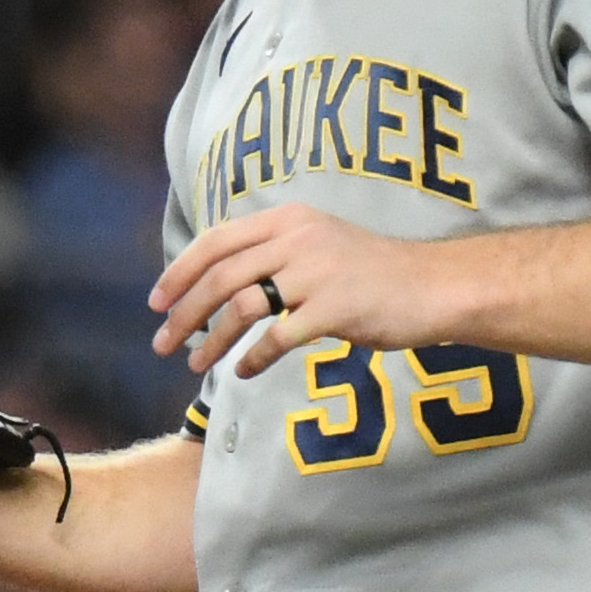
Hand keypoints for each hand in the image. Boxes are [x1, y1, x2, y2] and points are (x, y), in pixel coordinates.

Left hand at [148, 195, 469, 381]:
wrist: (433, 286)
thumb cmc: (372, 272)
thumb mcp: (319, 243)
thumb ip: (273, 253)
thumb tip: (220, 282)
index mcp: (288, 219)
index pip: (216, 241)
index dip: (179, 271)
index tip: (157, 301)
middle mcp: (298, 239)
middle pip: (220, 276)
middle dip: (184, 314)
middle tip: (162, 343)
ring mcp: (317, 273)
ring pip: (243, 307)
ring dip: (211, 341)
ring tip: (196, 366)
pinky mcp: (335, 309)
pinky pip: (279, 338)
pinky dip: (254, 358)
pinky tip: (244, 372)